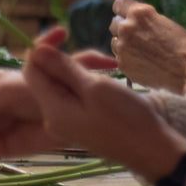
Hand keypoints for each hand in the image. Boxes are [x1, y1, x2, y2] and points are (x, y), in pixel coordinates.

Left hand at [24, 27, 185, 180]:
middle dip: (67, 61)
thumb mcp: (96, 88)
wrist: (153, 152)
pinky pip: (74, 97)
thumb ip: (64, 69)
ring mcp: (67, 122)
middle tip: (101, 59)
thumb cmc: (127, 119)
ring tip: (108, 71)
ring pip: (63, 86)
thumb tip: (36, 50)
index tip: (64, 33)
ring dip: (80, 72)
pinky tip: (107, 85)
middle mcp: (53, 117)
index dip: (43, 48)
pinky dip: (86, 85)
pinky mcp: (81, 124)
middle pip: (47, 78)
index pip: (32, 70)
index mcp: (52, 109)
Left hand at [110, 0, 185, 93]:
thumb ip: (149, 21)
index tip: (126, 15)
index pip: (119, 4)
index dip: (123, 10)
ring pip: (115, 41)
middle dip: (124, 28)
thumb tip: (138, 21)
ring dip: (124, 44)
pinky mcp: (122, 63)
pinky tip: (145, 64)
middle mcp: (127, 27)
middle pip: (115, 22)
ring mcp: (122, 46)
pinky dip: (128, 60)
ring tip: (144, 52)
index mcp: (140, 13)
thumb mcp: (168, 24)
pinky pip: (120, 58)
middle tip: (138, 37)